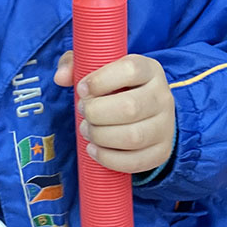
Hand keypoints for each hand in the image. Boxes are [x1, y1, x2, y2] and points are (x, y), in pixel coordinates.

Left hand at [54, 52, 174, 173]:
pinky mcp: (161, 151)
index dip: (101, 80)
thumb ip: (75, 65)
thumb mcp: (98, 68)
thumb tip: (61, 78)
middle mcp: (162, 97)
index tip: (81, 89)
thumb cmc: (116, 87)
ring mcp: (165, 126)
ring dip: (101, 136)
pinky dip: (109, 159)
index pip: (131, 70)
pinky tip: (94, 149)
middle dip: (96, 113)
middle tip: (83, 112)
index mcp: (149, 70)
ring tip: (86, 130)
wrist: (147, 113)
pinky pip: (136, 161)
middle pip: (130, 107)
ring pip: (134, 137)